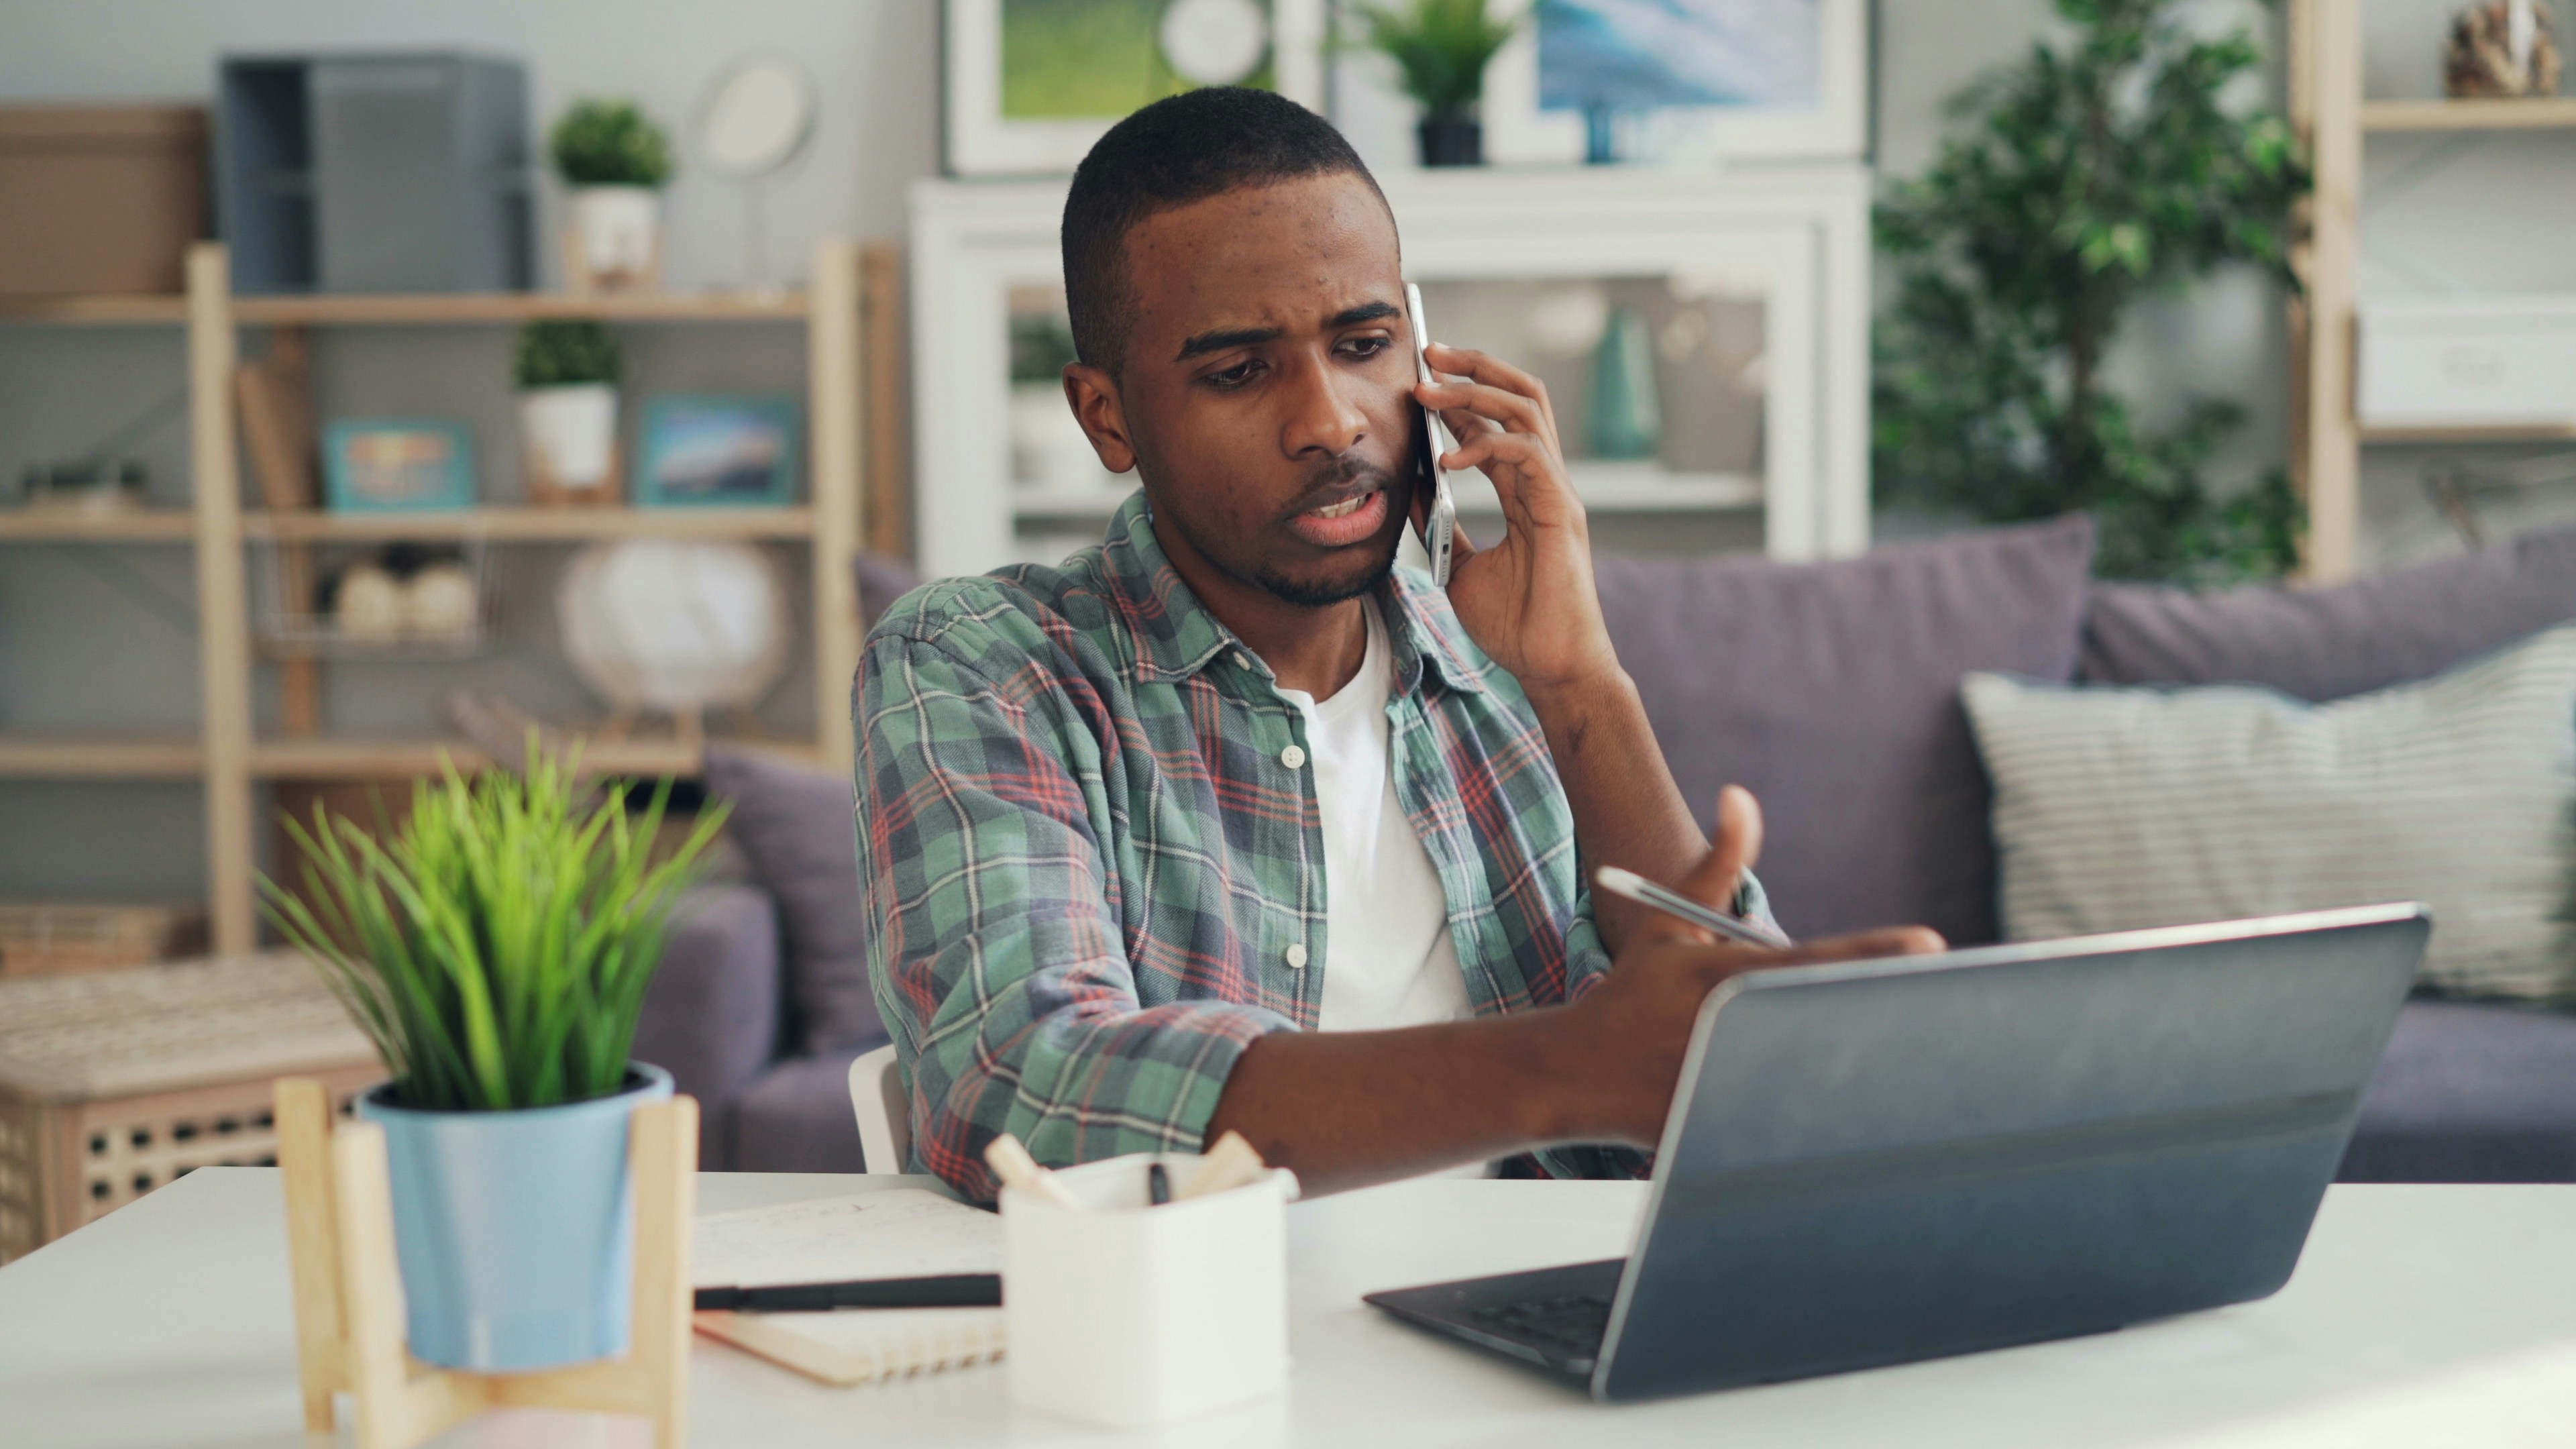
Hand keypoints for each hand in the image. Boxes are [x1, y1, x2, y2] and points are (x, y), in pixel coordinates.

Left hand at [1414, 343, 1619, 697]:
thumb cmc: (1516, 627)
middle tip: (1428, 353)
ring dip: (1474, 393)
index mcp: (1525, 492)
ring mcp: (1558, 492)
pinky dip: (1485, 447)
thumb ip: (1440, 524)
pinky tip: (1447, 462)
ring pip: (1527, 410)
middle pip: (1521, 397)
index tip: (1418, 378)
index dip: (1460, 395)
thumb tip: (1409, 488)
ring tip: (1428, 392)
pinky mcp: (1562, 511)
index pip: (1496, 423)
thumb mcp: (1459, 565)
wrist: (1552, 668)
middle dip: (1475, 367)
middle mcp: (1545, 482)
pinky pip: (1528, 454)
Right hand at [1553, 787, 1945, 1146]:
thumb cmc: (1634, 993)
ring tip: (1916, 1075)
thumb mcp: (1671, 925)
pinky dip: (1820, 1123)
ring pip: (1818, 1079)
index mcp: (1728, 976)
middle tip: (1948, 1008)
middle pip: (1832, 1020)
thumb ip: (1717, 865)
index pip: (1817, 960)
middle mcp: (1734, 1027)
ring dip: (1865, 1073)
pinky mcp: (1725, 1128)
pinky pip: (1790, 1126)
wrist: (1575, 1073)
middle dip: (1887, 1014)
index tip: (1931, 943)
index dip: (1876, 953)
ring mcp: (1729, 1082)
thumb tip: (1740, 794)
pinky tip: (1853, 1128)